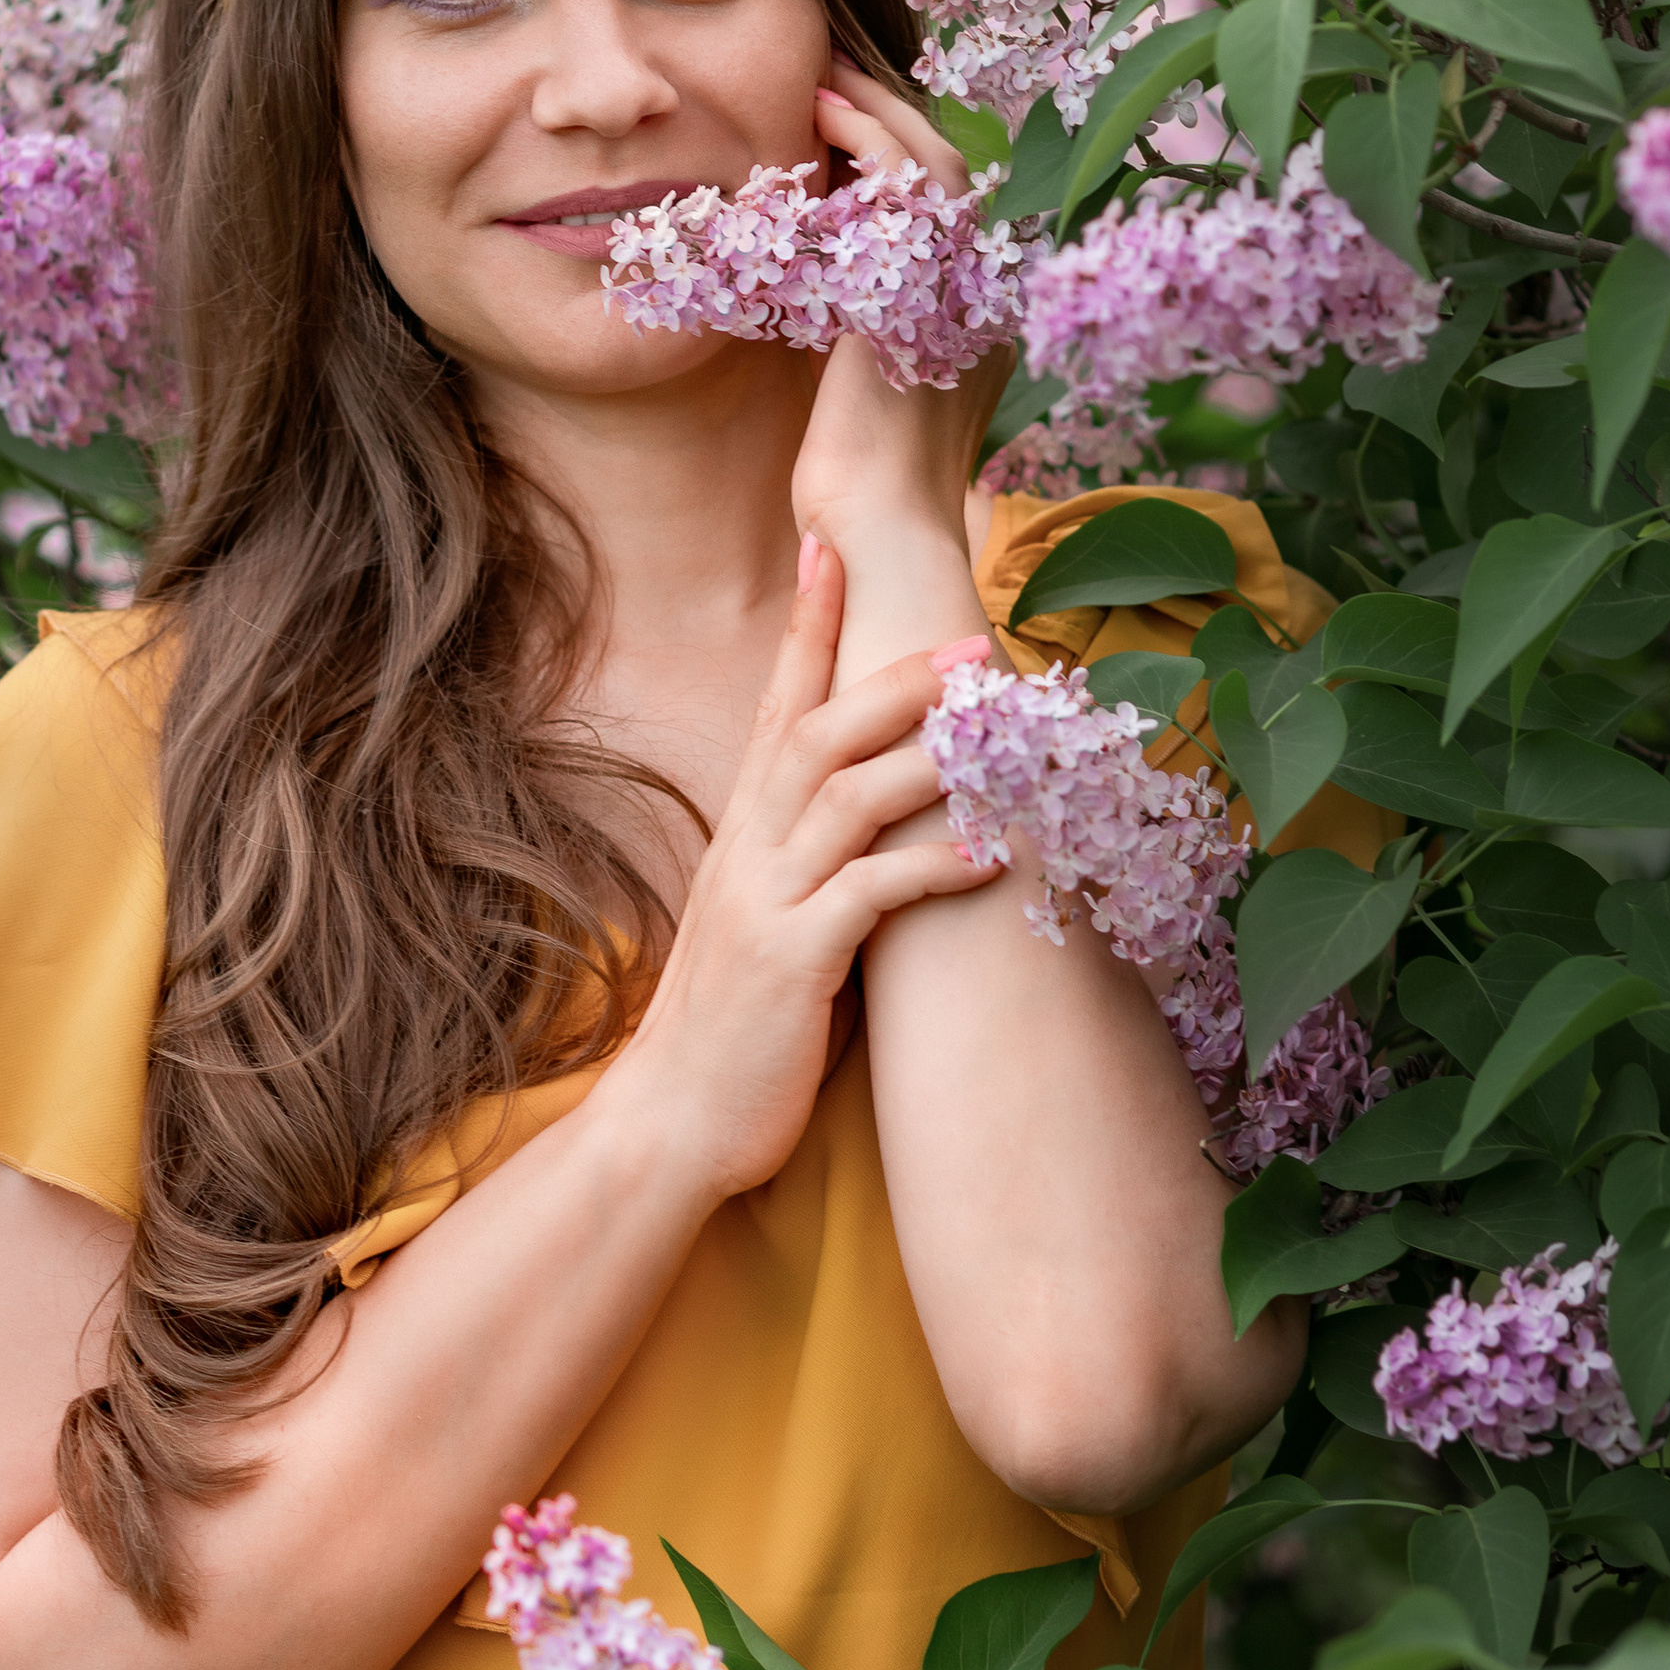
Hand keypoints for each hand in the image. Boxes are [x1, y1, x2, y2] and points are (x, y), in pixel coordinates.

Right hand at [596, 533, 1000, 1203]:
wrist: (671, 1121)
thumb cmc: (736, 1024)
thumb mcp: (770, 919)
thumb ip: (817, 862)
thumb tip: (891, 822)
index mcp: (742, 834)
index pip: (773, 707)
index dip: (804, 628)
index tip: (831, 548)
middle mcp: (747, 853)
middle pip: (815, 733)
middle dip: (892, 681)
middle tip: (971, 642)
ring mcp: (765, 905)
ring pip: (843, 799)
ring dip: (926, 758)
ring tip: (999, 730)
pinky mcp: (790, 966)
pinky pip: (868, 898)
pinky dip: (931, 867)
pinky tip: (990, 854)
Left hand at [789, 58, 1014, 552]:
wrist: (884, 538)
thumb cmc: (866, 486)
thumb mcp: (879, 390)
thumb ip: (878, 333)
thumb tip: (837, 287)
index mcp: (981, 315)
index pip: (954, 202)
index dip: (906, 146)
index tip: (852, 107)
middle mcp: (984, 294)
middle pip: (953, 171)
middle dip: (892, 112)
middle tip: (832, 68)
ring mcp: (960, 292)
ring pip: (934, 168)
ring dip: (874, 114)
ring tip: (820, 80)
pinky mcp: (918, 295)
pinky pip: (902, 195)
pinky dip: (861, 146)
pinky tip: (818, 123)